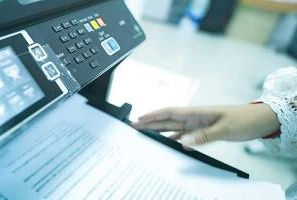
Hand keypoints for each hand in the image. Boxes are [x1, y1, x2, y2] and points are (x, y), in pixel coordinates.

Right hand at [132, 104, 279, 145]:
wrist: (261, 119)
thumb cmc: (244, 119)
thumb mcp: (225, 129)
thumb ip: (203, 136)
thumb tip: (183, 142)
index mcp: (197, 113)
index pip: (170, 112)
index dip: (154, 115)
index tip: (139, 118)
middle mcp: (195, 117)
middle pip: (168, 120)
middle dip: (151, 122)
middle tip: (134, 126)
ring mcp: (199, 124)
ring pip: (175, 127)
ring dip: (161, 130)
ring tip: (146, 134)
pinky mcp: (205, 130)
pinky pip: (187, 135)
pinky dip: (177, 138)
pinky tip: (172, 143)